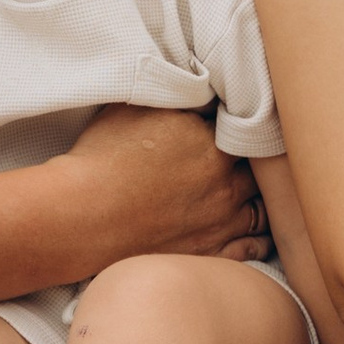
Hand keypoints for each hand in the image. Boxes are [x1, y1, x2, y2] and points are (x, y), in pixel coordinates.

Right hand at [67, 105, 264, 267]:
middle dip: (254, 158)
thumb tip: (196, 91)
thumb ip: (176, 97)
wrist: (81, 218)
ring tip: (251, 189)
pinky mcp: (210, 252)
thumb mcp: (136, 108)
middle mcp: (225, 182)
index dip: (235, 121)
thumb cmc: (100, 160)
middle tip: (244, 153)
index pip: (241, 124)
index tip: (227, 122)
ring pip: (262, 206)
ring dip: (260, 196)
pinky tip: (253, 229)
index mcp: (211, 142)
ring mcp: (222, 222)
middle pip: (260, 166)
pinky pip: (253, 247)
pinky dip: (259, 237)